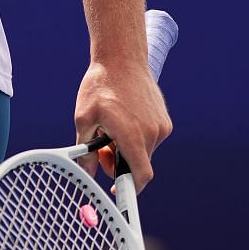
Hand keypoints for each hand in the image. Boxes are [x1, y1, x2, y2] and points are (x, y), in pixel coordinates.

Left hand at [73, 57, 172, 188]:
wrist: (122, 57)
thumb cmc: (100, 86)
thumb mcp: (84, 118)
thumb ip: (86, 149)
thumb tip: (86, 171)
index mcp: (132, 135)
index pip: (141, 176)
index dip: (130, 190)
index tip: (118, 193)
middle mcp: (152, 133)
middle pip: (138, 165)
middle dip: (119, 163)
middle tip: (102, 149)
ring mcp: (161, 126)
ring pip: (144, 151)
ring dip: (127, 148)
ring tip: (111, 127)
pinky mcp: (164, 119)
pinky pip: (150, 138)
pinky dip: (136, 137)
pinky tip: (124, 118)